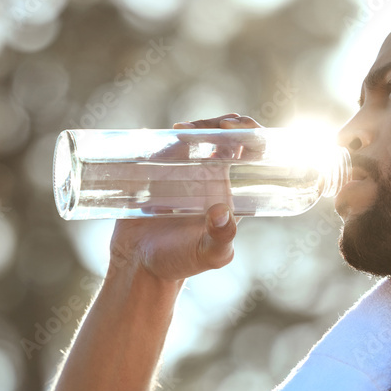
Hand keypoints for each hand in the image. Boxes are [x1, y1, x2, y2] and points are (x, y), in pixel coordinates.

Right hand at [109, 114, 262, 281]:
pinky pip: (158, 145)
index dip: (249, 130)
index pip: (250, 150)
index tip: (232, 126)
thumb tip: (222, 211)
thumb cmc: (181, 263)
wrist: (140, 268)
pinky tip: (155, 135)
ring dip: (190, 126)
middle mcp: (208, 176)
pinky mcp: (152, 173)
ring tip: (180, 132)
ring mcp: (180, 172)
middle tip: (202, 127)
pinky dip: (158, 134)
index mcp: (229, 188)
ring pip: (191, 135)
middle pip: (222, 135)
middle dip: (216, 122)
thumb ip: (221, 238)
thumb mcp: (210, 256)